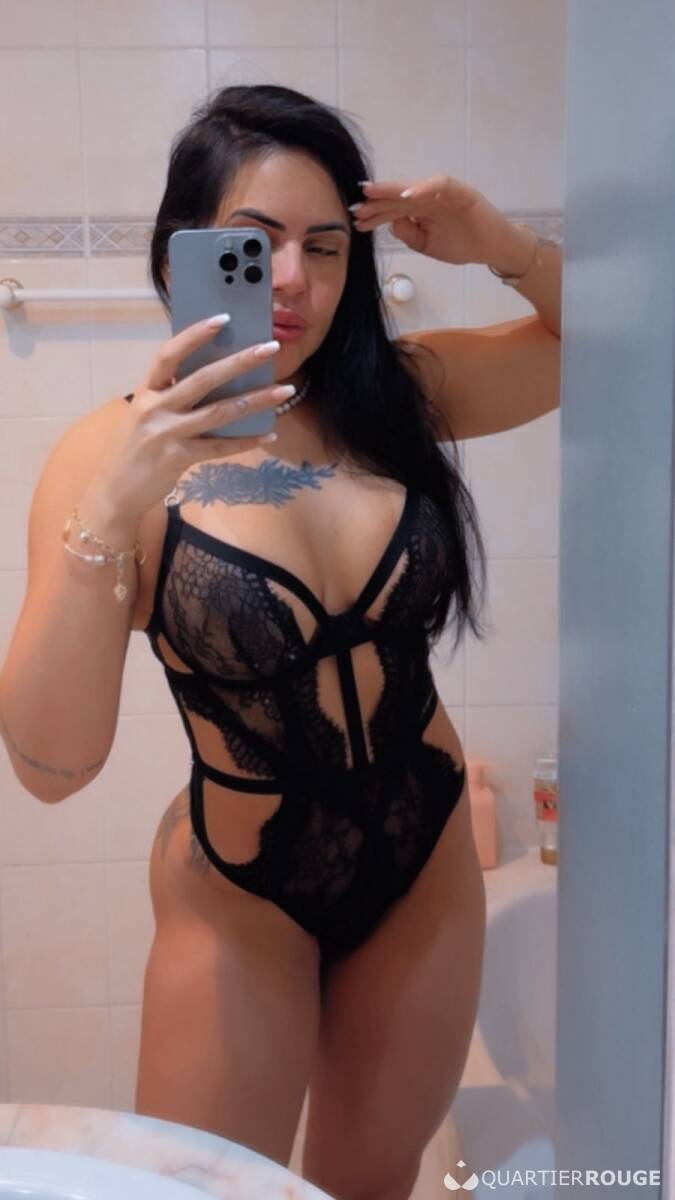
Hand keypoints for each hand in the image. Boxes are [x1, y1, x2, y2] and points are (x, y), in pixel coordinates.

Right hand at [87, 324, 289, 522]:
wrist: (117, 490)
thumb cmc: (136, 449)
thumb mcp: (148, 415)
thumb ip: (173, 396)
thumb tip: (219, 377)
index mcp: (147, 391)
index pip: (169, 354)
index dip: (194, 335)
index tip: (223, 319)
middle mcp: (155, 408)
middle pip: (203, 379)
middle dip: (240, 361)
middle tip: (270, 347)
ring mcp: (166, 434)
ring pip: (219, 412)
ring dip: (255, 400)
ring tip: (284, 390)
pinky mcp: (178, 458)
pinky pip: (220, 447)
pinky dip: (246, 441)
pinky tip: (268, 434)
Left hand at [350, 173, 531, 268]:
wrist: (492, 248)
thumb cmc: (462, 244)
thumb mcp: (426, 245)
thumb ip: (408, 233)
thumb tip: (390, 222)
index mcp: (420, 210)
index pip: (393, 209)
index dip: (374, 214)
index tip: (355, 220)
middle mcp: (428, 197)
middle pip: (398, 197)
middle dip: (376, 201)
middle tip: (355, 205)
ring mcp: (443, 193)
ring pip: (413, 188)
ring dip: (392, 191)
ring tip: (371, 194)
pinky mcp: (460, 192)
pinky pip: (439, 185)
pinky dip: (422, 189)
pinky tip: (405, 198)